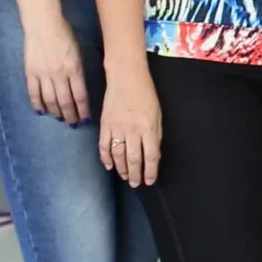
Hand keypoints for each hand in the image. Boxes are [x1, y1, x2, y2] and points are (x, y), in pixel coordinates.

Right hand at [23, 19, 90, 122]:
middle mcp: (59, 74)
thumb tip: (80, 90)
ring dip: (56, 112)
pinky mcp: (30, 72)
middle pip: (65, 102)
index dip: (83, 110)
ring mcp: (43, 74)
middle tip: (73, 123)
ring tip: (60, 118)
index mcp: (74, 69)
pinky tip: (42, 111)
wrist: (42, 23)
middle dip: (70, 115)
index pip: (80, 96)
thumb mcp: (78, 52)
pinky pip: (34, 93)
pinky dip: (37, 104)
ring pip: (50, 100)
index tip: (85, 119)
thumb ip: (79, 71)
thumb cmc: (64, 35)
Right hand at [99, 68, 163, 185]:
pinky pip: (104, 145)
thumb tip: (153, 155)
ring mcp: (117, 128)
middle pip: (134, 159)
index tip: (149, 181)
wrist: (126, 77)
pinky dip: (105, 158)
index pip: (151, 156)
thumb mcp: (157, 115)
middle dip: (135, 174)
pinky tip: (109, 165)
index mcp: (149, 128)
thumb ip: (155, 135)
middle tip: (135, 184)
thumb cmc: (145, 94)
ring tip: (124, 177)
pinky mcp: (105, 124)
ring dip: (121, 169)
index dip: (150, 171)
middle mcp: (133, 130)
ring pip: (118, 155)